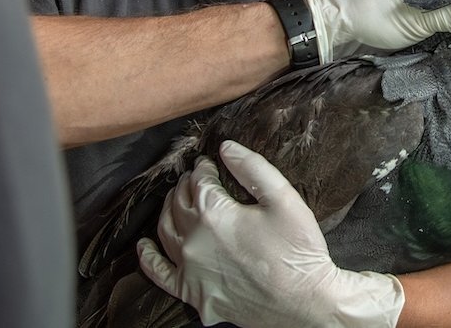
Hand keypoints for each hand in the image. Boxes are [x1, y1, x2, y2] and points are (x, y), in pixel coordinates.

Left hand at [138, 140, 403, 327]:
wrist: (306, 303)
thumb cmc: (298, 250)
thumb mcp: (283, 199)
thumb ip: (253, 168)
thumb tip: (225, 147)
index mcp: (214, 214)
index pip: (197, 181)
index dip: (202, 168)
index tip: (209, 164)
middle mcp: (193, 241)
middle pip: (177, 203)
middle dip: (185, 187)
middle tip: (195, 180)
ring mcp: (190, 270)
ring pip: (165, 232)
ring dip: (168, 212)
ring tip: (177, 201)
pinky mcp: (194, 294)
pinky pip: (159, 274)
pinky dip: (148, 258)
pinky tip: (144, 246)